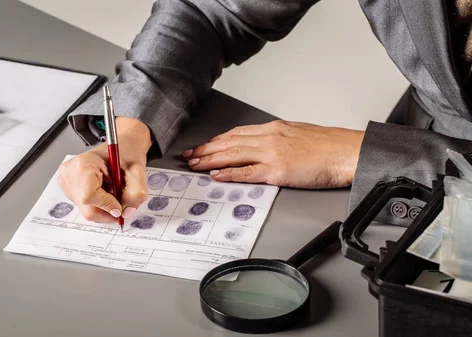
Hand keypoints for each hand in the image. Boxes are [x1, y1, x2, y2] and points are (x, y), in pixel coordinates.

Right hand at [58, 117, 151, 222]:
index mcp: (83, 163)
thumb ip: (136, 193)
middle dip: (109, 210)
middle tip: (122, 200)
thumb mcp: (138, 171)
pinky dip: (100, 205)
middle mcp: (70, 174)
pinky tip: (106, 192)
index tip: (121, 205)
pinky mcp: (70, 191)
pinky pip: (86, 208)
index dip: (108, 205)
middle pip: (88, 209)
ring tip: (113, 191)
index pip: (89, 196)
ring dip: (106, 208)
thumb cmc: (127, 153)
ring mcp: (67, 183)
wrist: (122, 146)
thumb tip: (126, 212)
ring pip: (88, 211)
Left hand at [182, 120, 364, 188]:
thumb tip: (263, 147)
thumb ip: (278, 139)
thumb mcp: (298, 134)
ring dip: (210, 160)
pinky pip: (247, 172)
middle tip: (189, 155)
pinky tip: (216, 176)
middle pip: (229, 142)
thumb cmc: (329, 146)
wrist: (348, 152)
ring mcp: (272, 154)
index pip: (237, 133)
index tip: (204, 145)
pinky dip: (229, 174)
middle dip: (206, 149)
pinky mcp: (278, 171)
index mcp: (274, 129)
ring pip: (232, 155)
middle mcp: (269, 138)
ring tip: (194, 164)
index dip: (216, 140)